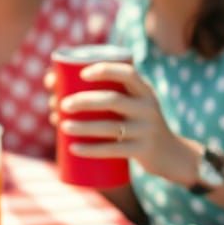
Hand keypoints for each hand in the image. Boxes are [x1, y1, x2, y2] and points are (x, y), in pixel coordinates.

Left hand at [58, 61, 182, 178]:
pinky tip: (72, 148)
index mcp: (145, 91)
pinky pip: (113, 150)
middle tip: (61, 104)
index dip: (104, 70)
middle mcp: (148, 108)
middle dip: (83, 100)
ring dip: (82, 126)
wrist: (171, 155)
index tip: (81, 73)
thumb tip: (52, 82)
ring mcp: (146, 130)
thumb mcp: (132, 102)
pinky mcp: (143, 151)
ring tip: (61, 124)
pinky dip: (91, 149)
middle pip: (113, 100)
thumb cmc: (136, 121)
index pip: (128, 73)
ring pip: (110, 127)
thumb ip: (103, 90)